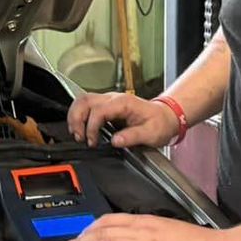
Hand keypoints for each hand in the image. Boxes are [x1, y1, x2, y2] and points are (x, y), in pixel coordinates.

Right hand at [66, 91, 180, 148]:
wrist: (166, 117)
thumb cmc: (160, 123)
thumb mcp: (151, 133)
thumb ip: (132, 136)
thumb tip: (115, 141)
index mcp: (124, 103)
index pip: (99, 110)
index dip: (91, 127)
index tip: (92, 141)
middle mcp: (114, 98)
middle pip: (85, 100)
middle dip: (77, 119)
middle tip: (79, 136)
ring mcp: (109, 101)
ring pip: (83, 100)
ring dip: (75, 116)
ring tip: (76, 133)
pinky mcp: (106, 106)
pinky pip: (87, 105)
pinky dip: (79, 116)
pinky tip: (80, 128)